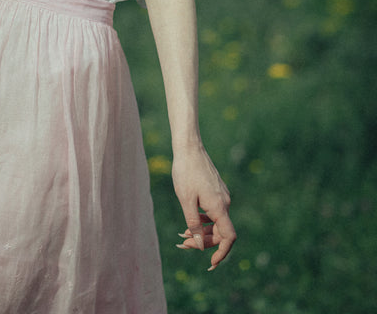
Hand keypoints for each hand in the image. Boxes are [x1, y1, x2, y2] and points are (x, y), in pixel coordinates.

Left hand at [172, 144, 236, 269]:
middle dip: (203, 242)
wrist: (189, 148)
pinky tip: (189, 221)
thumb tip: (199, 246)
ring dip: (201, 232)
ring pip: (216, 222)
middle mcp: (225, 202)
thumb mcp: (186, 200)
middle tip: (182, 244)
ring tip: (182, 235)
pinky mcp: (216, 191)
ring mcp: (222, 196)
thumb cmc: (185, 172)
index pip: (229, 237)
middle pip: (220, 232)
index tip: (211, 263)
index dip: (222, 253)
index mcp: (220, 207)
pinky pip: (213, 212)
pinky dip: (203, 221)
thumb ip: (193, 225)